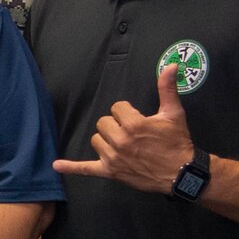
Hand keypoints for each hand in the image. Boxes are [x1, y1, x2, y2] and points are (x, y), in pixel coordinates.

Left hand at [54, 64, 194, 194]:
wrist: (181, 172)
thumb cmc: (177, 142)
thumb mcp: (173, 113)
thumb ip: (167, 88)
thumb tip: (170, 66)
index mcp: (133, 124)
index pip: (116, 108)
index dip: (127, 112)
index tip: (139, 119)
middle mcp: (120, 141)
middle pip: (103, 123)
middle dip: (116, 125)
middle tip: (132, 132)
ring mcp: (113, 157)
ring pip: (95, 140)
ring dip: (106, 140)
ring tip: (122, 144)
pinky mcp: (110, 171)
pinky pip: (86, 169)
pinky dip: (71, 167)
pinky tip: (56, 165)